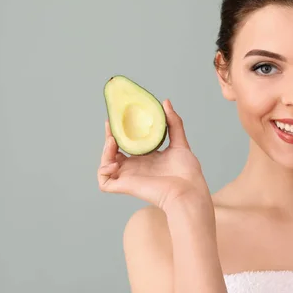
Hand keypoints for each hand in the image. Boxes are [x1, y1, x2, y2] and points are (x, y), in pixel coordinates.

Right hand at [97, 99, 211, 211]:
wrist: (188, 191)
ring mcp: (129, 178)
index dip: (120, 132)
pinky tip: (114, 163)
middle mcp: (136, 168)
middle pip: (113, 153)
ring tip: (113, 142)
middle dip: (108, 139)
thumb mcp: (180, 142)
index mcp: (146, 159)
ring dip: (104, 152)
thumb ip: (173, 123)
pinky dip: (104, 170)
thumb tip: (165, 101)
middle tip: (110, 125)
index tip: (116, 118)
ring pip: (106, 165)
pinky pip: (104, 181)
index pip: (128, 144)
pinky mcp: (125, 187)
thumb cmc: (187, 172)